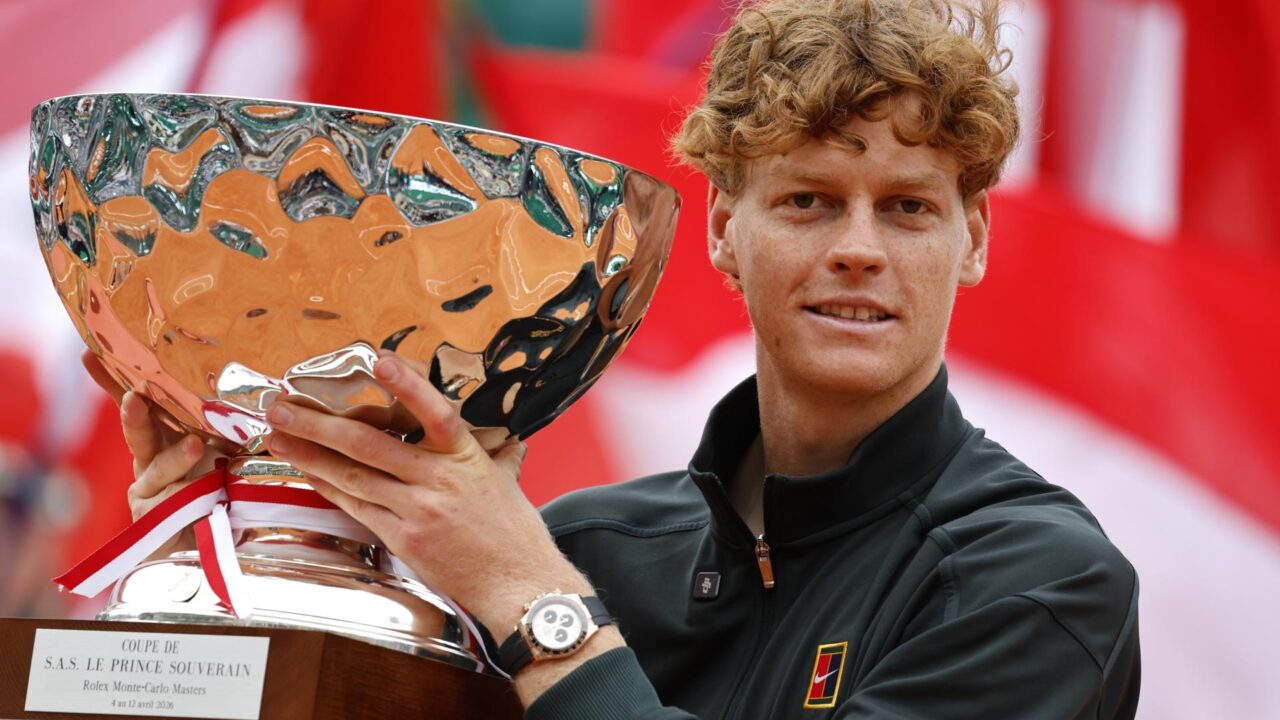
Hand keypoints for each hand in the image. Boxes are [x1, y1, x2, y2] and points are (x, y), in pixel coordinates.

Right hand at [82, 351, 222, 552]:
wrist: (213, 539)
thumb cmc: (221, 485)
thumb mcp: (228, 448)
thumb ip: (226, 425)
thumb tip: (248, 391)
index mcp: (164, 435)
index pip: (141, 402)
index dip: (115, 379)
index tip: (90, 353)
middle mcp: (149, 457)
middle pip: (139, 432)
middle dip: (134, 415)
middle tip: (134, 399)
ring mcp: (147, 487)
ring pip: (159, 468)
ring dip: (176, 457)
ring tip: (195, 446)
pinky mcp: (151, 517)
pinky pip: (172, 502)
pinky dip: (187, 496)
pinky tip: (203, 493)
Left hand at [261, 351, 590, 631]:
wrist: (517, 583)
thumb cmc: (514, 534)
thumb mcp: (506, 481)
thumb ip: (496, 456)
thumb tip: (506, 441)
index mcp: (467, 457)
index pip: (436, 413)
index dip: (408, 386)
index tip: (378, 361)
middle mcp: (438, 481)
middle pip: (370, 446)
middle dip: (319, 424)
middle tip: (283, 406)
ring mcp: (417, 511)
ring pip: (353, 476)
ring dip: (310, 455)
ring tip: (280, 437)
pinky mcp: (404, 539)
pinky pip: (358, 508)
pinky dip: (331, 488)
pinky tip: (310, 473)